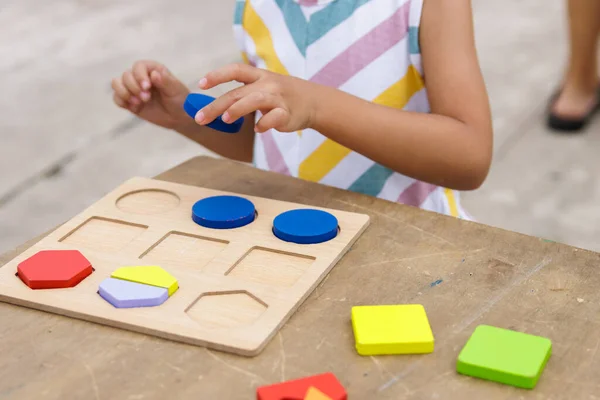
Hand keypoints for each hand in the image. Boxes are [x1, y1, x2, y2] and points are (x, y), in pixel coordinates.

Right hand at [111, 60, 190, 129]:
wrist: (180, 117)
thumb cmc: (180, 100)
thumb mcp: (175, 90)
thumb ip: (165, 81)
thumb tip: (153, 74)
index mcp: (153, 69)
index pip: (138, 66)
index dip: (139, 76)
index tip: (147, 87)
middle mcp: (141, 77)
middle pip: (126, 75)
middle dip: (133, 87)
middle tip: (146, 98)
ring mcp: (134, 89)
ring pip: (116, 83)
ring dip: (124, 93)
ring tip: (137, 103)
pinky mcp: (129, 101)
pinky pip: (116, 98)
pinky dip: (121, 102)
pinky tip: (134, 107)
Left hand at [195, 63, 317, 132]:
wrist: (313, 101)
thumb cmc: (280, 96)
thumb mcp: (262, 88)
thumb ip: (241, 96)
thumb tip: (213, 110)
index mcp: (259, 76)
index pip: (235, 70)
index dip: (217, 76)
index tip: (200, 84)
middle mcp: (267, 84)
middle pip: (238, 93)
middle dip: (217, 105)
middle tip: (200, 118)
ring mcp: (278, 98)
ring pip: (255, 100)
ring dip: (238, 109)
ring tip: (225, 119)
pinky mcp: (287, 113)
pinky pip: (274, 117)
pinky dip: (265, 124)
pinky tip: (258, 130)